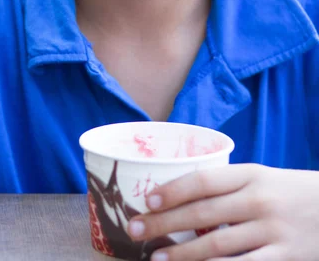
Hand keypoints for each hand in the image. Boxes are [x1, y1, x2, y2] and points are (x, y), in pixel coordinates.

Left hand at [127, 163, 318, 259]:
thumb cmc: (292, 192)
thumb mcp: (264, 178)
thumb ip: (231, 186)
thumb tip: (185, 196)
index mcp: (251, 174)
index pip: (203, 180)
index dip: (172, 190)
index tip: (146, 200)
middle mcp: (258, 200)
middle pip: (203, 213)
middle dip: (164, 223)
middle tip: (134, 230)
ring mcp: (271, 230)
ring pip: (217, 245)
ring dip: (183, 254)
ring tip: (156, 259)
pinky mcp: (284, 256)